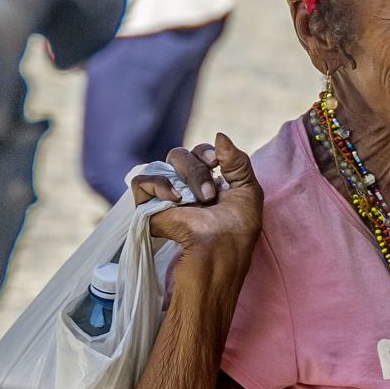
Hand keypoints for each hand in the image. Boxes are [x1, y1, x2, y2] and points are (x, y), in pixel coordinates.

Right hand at [129, 133, 263, 264]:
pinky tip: (173, 199)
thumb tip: (219, 135)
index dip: (207, 153)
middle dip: (198, 169)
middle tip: (209, 196)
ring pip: (165, 163)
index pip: (200, 153)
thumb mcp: (248, 191)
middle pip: (182, 154)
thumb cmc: (237, 229)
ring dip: (185, 176)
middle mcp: (186, 187)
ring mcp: (167, 197)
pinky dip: (157, 184)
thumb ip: (237, 161)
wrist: (218, 253)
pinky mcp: (148, 208)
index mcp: (209, 182)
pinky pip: (141, 181)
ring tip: (195, 201)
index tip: (216, 163)